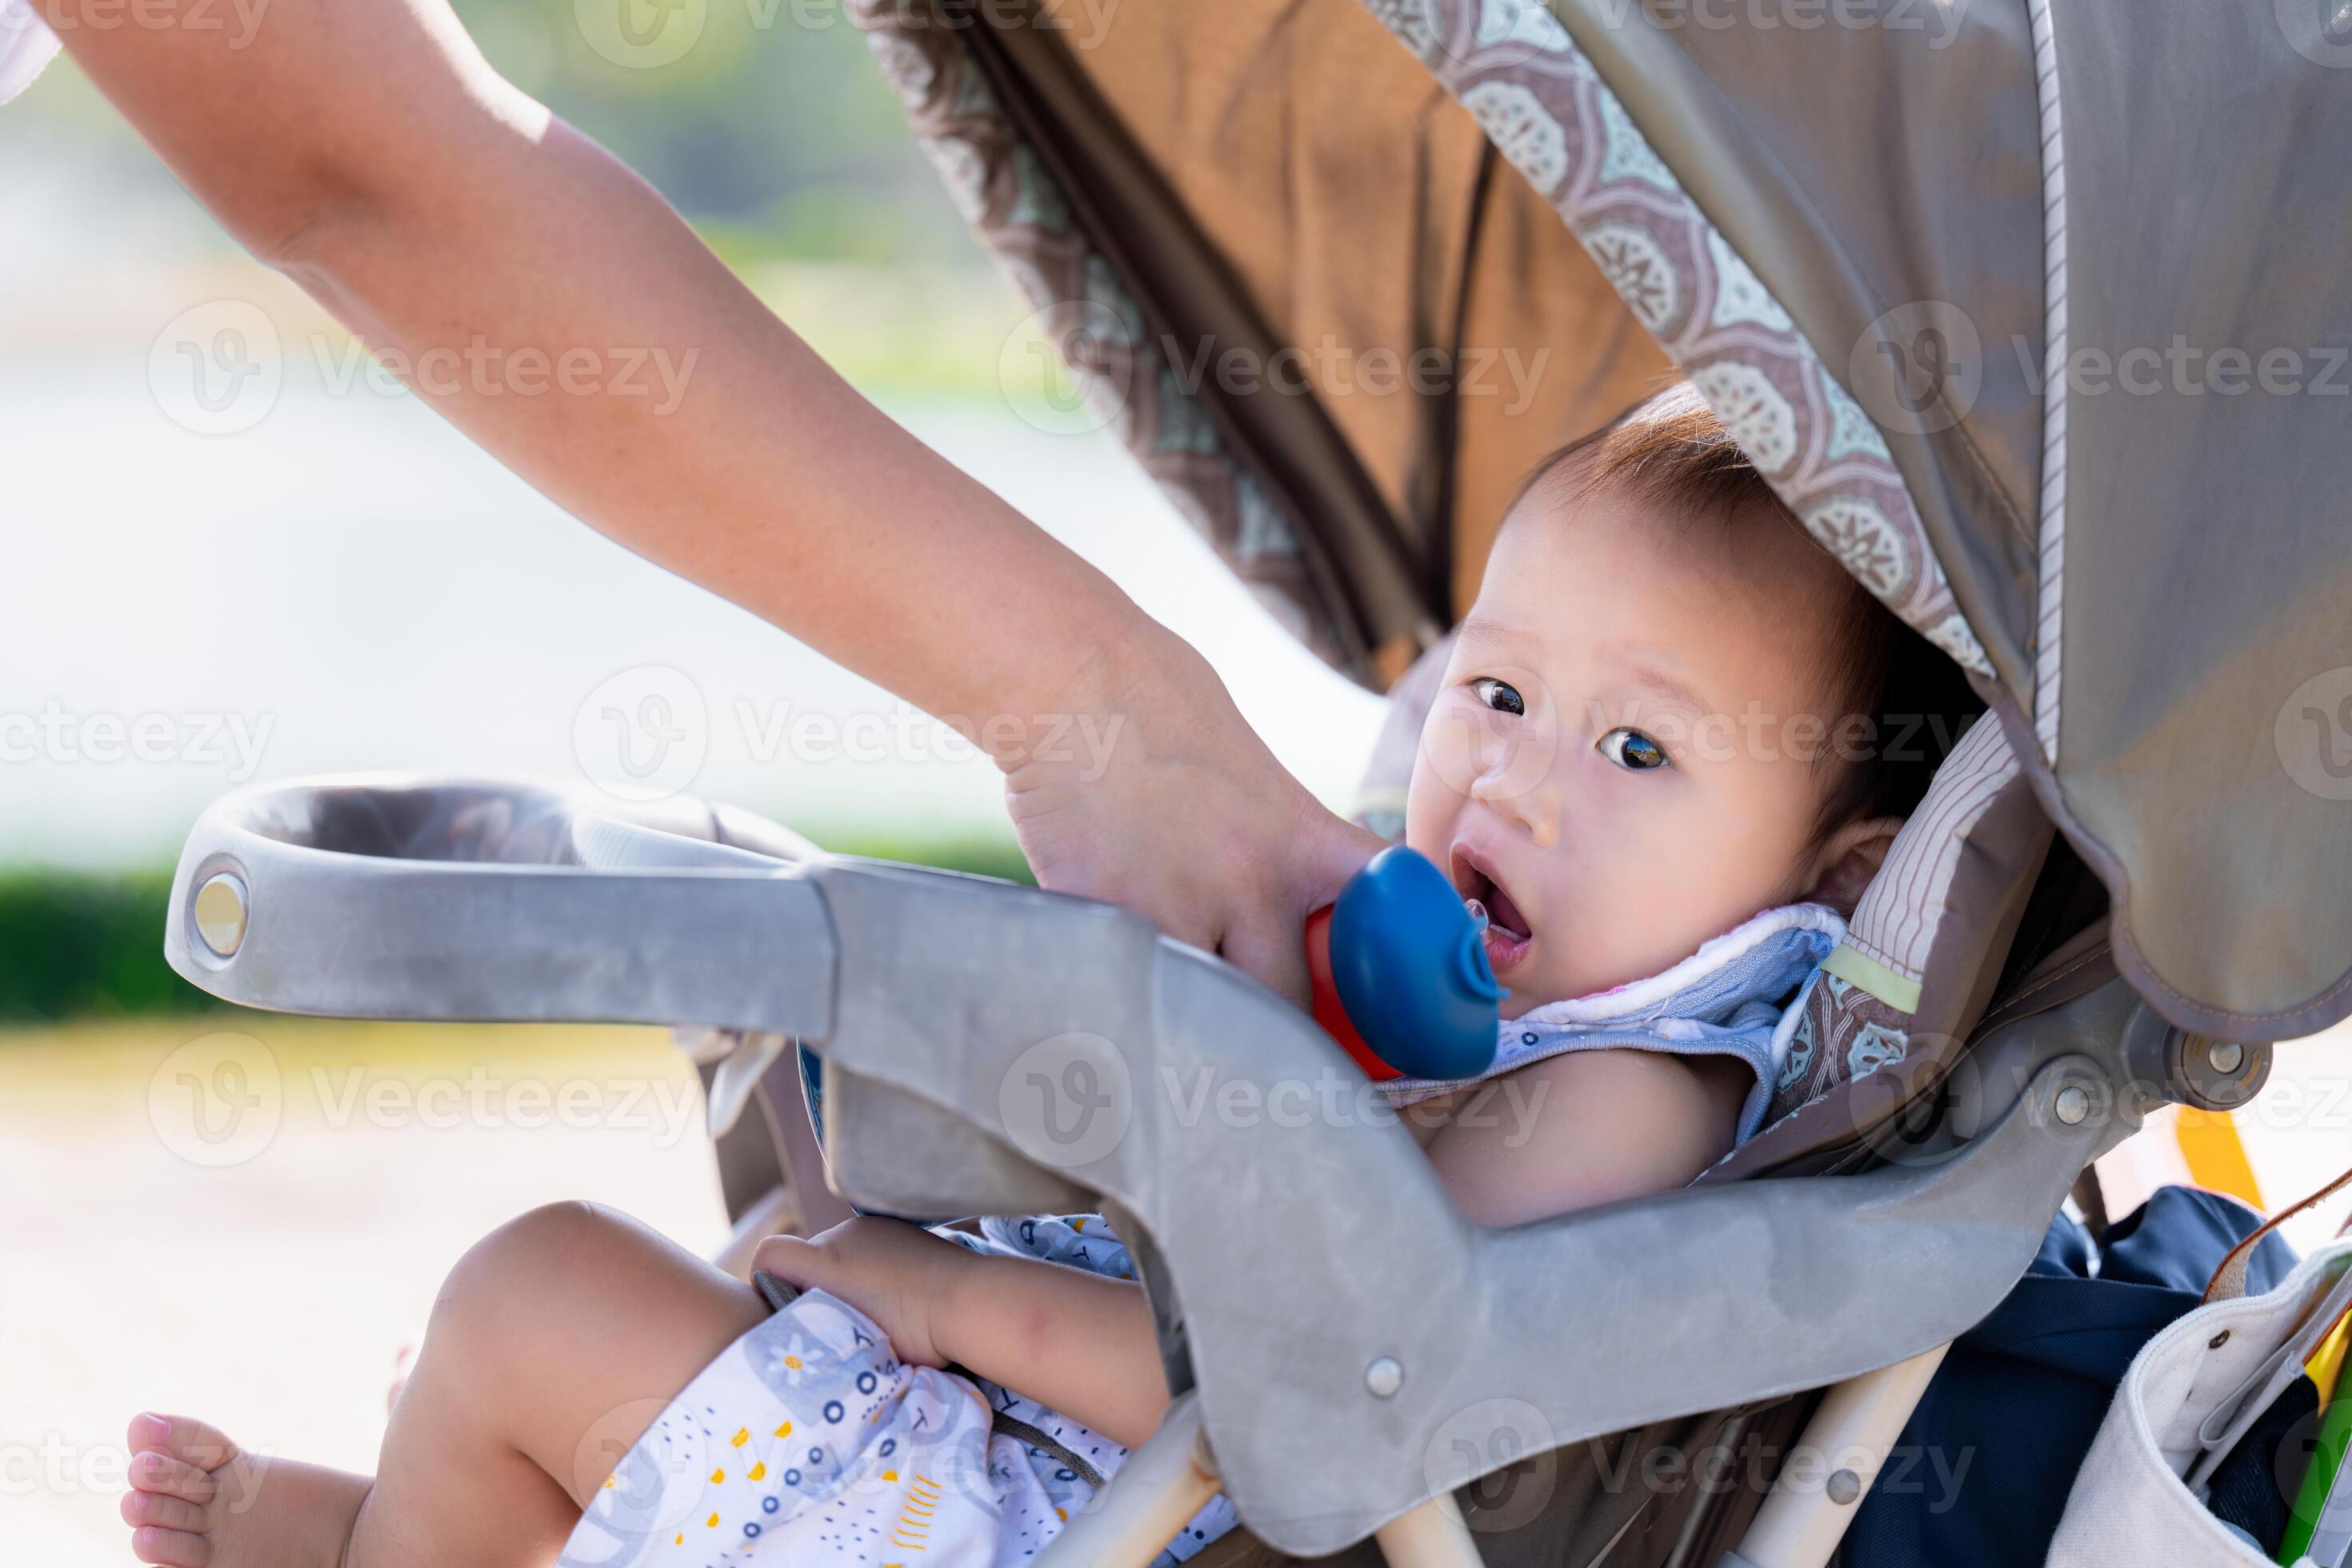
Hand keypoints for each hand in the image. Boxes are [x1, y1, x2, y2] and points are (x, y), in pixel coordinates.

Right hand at [751, 1218, 967, 1368]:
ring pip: (838, 1254)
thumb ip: (817, 1329)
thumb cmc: (912, 1331)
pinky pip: (866, 1247)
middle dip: (812, 1288)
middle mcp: (844, 1235)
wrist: (969, 1302)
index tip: (786, 1311)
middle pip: (807, 1259)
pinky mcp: (897, 1227)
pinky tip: (893, 1291)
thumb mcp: (853, 1342)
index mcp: (826, 1261)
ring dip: (844, 1277)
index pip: (770, 1254)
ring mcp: (873, 1227)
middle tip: (836, 1324)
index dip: (766, 1280)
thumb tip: (803, 1332)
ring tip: (872, 1310)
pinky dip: (870, 1267)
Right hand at [1002, 624, 1385, 1007]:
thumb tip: (1288, 910)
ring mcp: (1177, 911)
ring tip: (1172, 996)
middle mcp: (1252, 887)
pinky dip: (1124, 986)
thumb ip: (1278, 848)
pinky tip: (1112, 959)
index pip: (1381, 927)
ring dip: (1189, 1012)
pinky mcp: (1108, 922)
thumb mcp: (1252, 775)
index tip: (1380, 996)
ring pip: (1203, 1013)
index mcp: (1303, 842)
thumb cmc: (1158, 705)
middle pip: (1287, 1008)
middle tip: (1248, 1019)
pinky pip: (1129, 986)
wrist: (1072, 678)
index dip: (1389, 968)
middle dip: (1266, 1020)